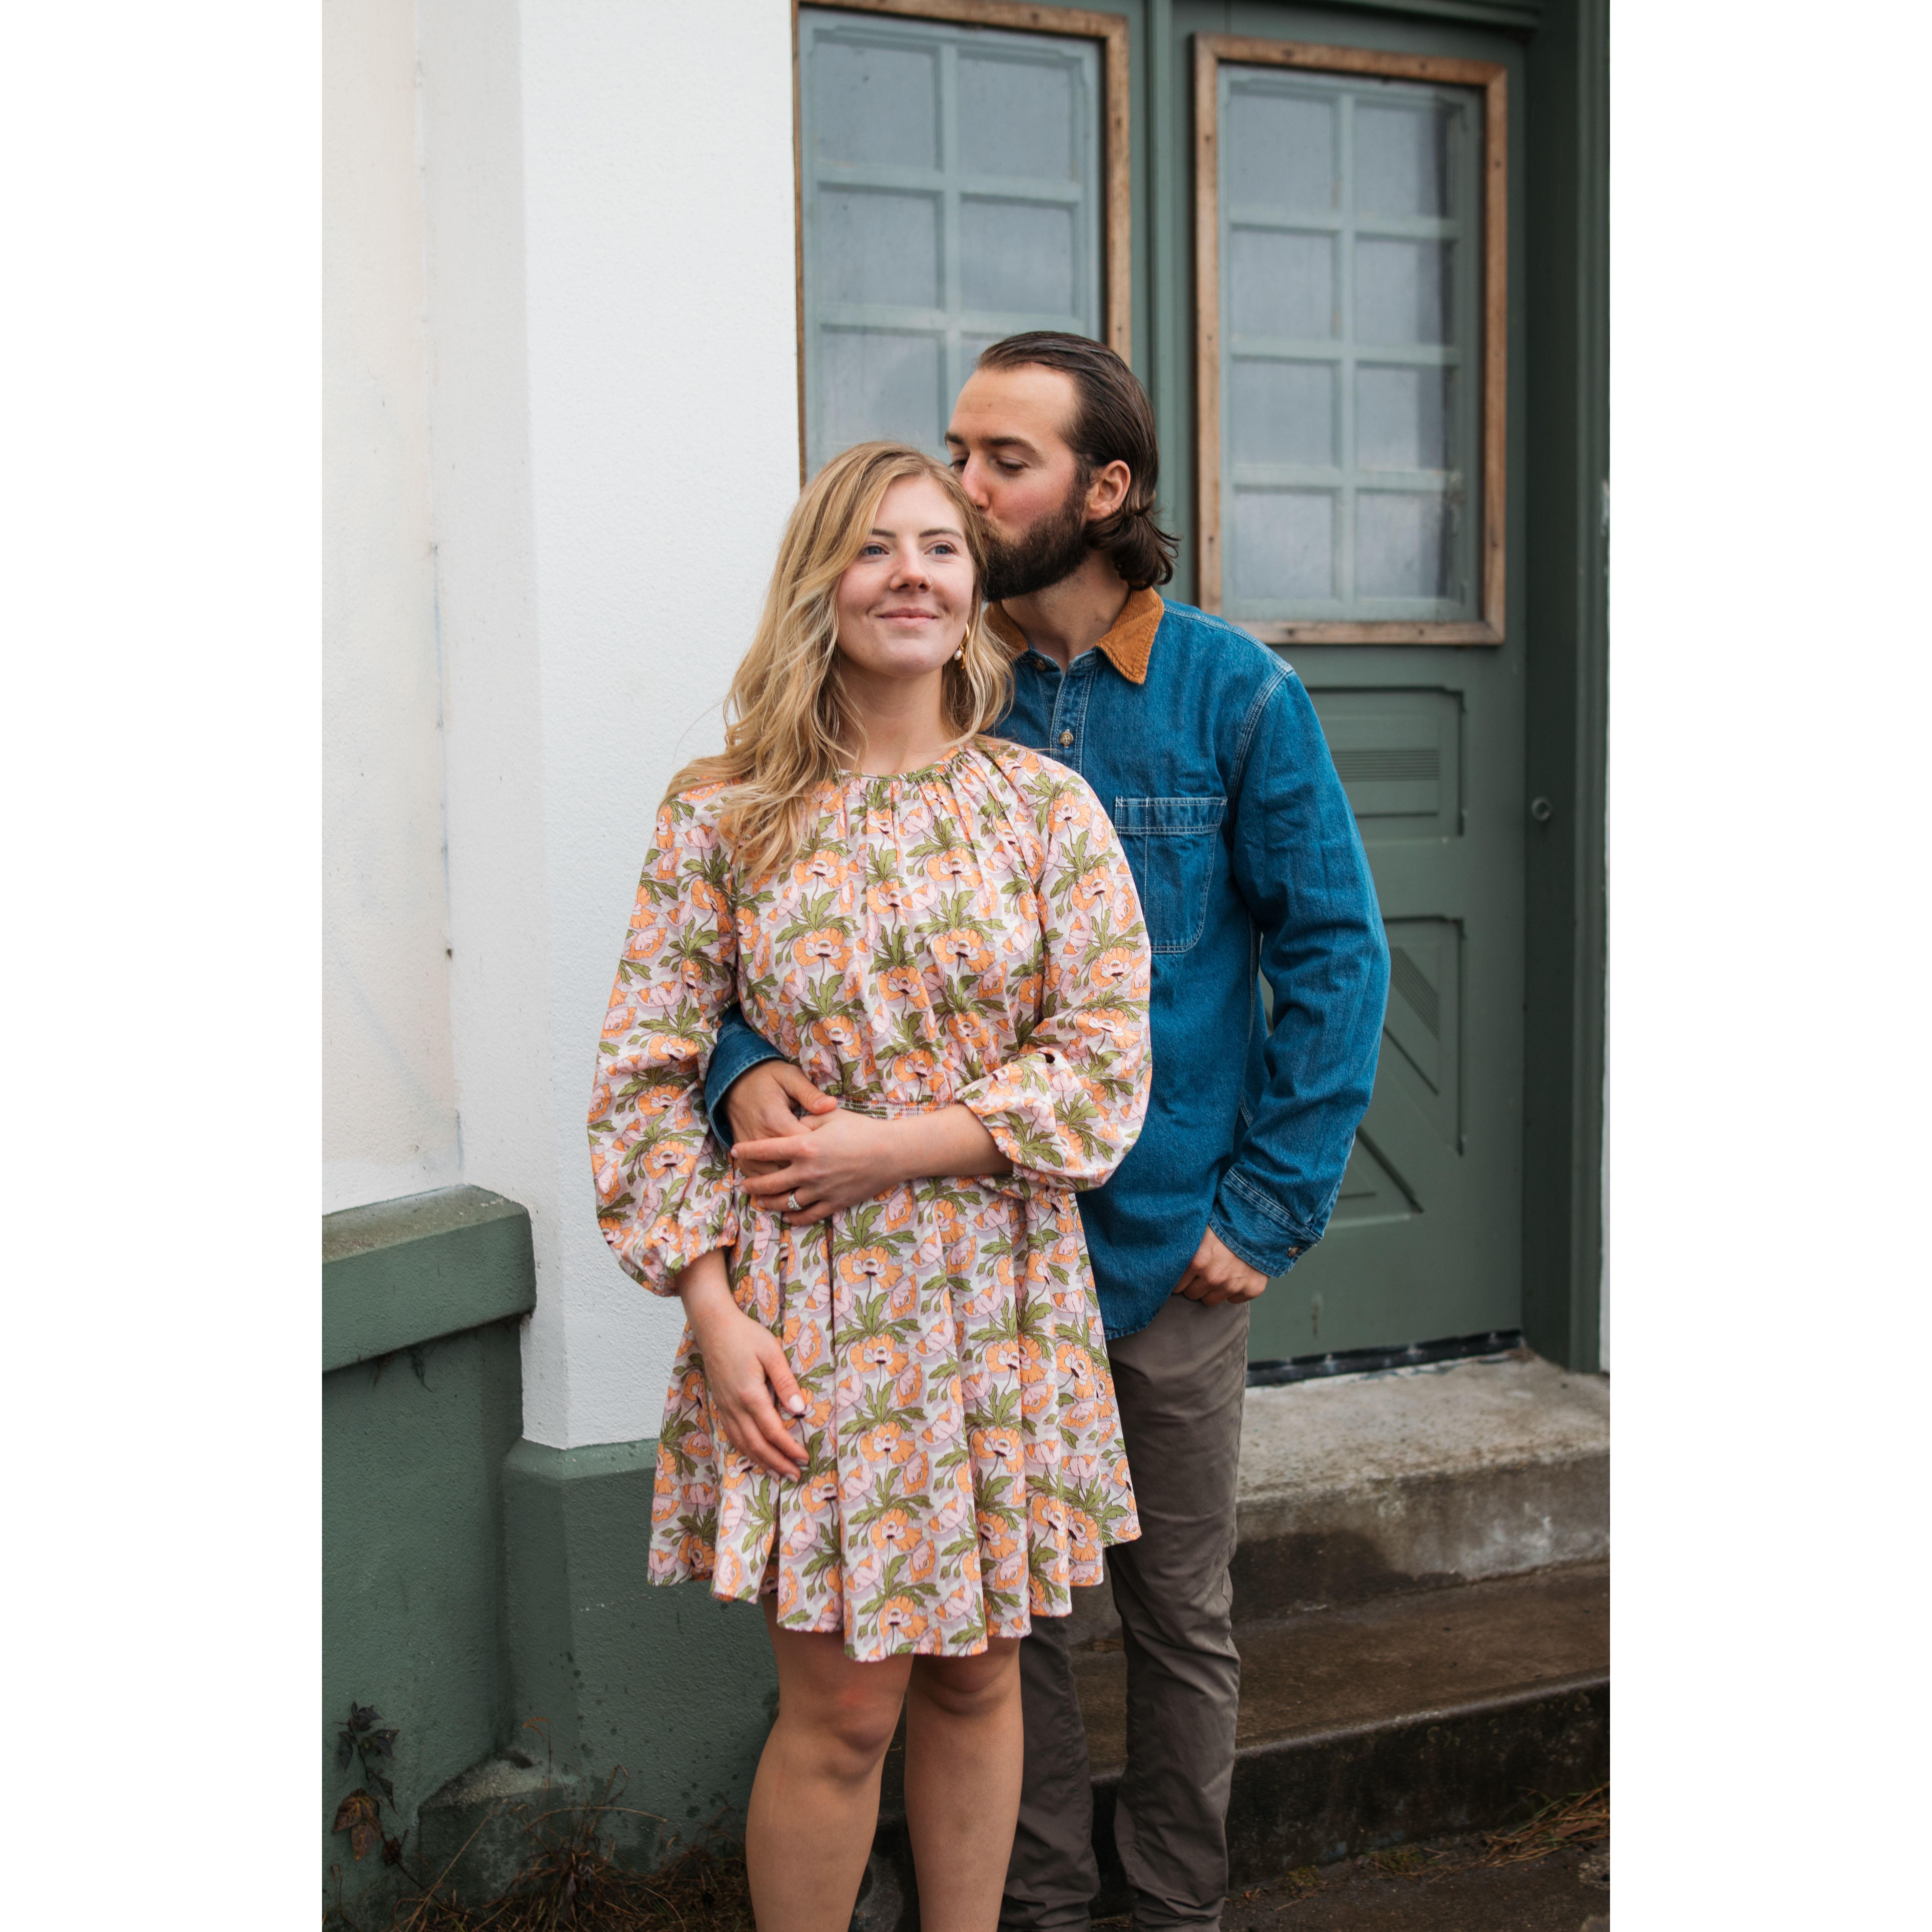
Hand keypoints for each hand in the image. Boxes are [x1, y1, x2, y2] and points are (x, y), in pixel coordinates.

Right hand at [678, 1251, 807, 1477]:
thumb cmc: (745, 1335)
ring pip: (743, 1444)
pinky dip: (745, 1450)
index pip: (773, 1431)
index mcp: (750, 1395)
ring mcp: (725, 1407)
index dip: (789, 1448)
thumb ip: (785, 1383)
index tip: (804, 1458)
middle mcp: (735, 1407)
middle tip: (795, 1475)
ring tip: (779, 1473)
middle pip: (757, 1445)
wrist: (713, 1326)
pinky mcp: (720, 1404)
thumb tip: (800, 1411)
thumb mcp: (771, 1352)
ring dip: (762, 1461)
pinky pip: (732, 1435)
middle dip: (777, 1463)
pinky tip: (754, 1454)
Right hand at [722, 1060, 836, 1177]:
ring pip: (770, 1175)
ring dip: (787, 1180)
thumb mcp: (790, 1077)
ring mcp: (749, 1147)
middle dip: (806, 1169)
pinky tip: (783, 1183)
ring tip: (808, 1183)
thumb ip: (809, 1093)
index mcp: (776, 1120)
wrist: (735, 1079)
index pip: (803, 1146)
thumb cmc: (767, 1077)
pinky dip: (768, 1181)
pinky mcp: (741, 1151)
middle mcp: (760, 1137)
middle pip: (788, 1166)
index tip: (832, 1149)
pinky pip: (754, 1173)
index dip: (819, 1149)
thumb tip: (831, 1105)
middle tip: (825, 1169)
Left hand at [734, 1108, 903, 1225]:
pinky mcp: (833, 1204)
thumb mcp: (830, 1116)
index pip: (765, 1150)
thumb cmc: (862, 1130)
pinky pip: (807, 1216)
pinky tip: (786, 1215)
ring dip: (768, 1203)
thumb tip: (791, 1127)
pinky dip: (793, 1217)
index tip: (735, 1151)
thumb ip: (805, 1120)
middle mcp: (807, 1172)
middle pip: (769, 1183)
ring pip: (784, 1203)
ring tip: (760, 1201)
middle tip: (743, 1185)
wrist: (891, 1152)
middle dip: (751, 1184)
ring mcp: (820, 1191)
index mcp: (804, 1147)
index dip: (746, 1151)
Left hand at [1173, 1228, 1270, 1305]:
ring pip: (1210, 1300)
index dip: (1180, 1277)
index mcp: (1196, 1260)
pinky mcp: (1251, 1289)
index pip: (1176, 1285)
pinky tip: (1235, 1273)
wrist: (1262, 1219)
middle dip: (1195, 1283)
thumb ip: (1184, 1243)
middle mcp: (1213, 1276)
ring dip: (1212, 1289)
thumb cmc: (1227, 1219)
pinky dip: (1233, 1290)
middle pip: (1192, 1294)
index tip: (1185, 1270)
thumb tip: (1161, 1251)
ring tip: (1218, 1271)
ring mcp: (1233, 1285)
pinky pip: (1233, 1300)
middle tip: (1202, 1269)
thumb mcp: (1200, 1226)